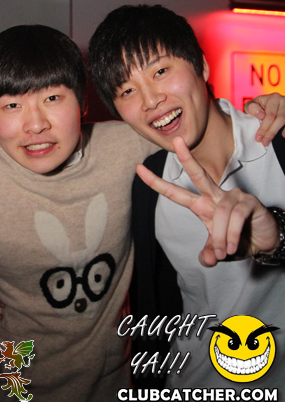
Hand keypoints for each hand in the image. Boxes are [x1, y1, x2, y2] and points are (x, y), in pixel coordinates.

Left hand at [136, 137, 279, 266]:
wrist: (264, 240)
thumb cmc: (237, 239)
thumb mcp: (218, 250)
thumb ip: (209, 253)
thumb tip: (206, 260)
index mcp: (202, 204)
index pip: (175, 192)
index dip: (156, 182)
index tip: (138, 168)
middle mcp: (215, 195)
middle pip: (198, 174)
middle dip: (187, 158)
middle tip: (177, 141)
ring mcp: (233, 196)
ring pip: (220, 211)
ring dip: (220, 235)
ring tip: (224, 251)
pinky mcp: (249, 201)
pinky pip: (236, 216)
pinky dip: (232, 234)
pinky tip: (232, 246)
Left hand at [244, 93, 284, 145]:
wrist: (266, 106)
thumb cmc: (258, 107)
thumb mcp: (251, 105)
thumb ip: (252, 108)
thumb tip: (261, 115)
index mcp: (273, 98)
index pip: (270, 115)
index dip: (264, 127)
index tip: (258, 137)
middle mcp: (283, 101)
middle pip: (280, 119)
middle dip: (270, 132)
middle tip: (264, 142)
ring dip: (277, 132)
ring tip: (269, 141)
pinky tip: (283, 135)